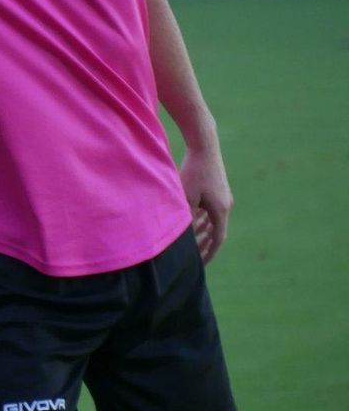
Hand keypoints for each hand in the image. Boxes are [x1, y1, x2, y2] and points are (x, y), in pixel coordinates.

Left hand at [180, 147, 232, 262]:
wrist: (205, 147)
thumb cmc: (193, 171)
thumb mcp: (186, 196)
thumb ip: (186, 217)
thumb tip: (183, 234)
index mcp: (220, 210)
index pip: (217, 239)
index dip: (209, 253)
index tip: (200, 263)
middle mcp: (226, 205)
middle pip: (217, 231)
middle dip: (206, 245)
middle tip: (196, 257)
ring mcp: (224, 197)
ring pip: (214, 220)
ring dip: (204, 231)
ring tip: (193, 242)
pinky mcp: (219, 189)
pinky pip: (212, 210)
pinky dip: (204, 218)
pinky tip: (194, 221)